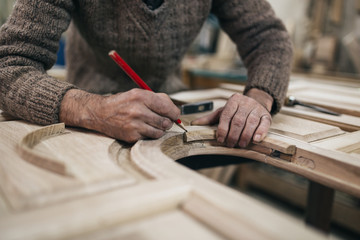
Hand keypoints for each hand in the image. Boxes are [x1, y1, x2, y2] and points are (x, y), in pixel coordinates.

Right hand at [59, 88, 179, 142]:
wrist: (100, 113)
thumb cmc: (123, 102)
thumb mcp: (138, 94)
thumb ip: (157, 99)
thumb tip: (175, 110)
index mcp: (141, 96)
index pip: (168, 108)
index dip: (175, 113)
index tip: (174, 115)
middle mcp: (138, 110)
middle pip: (166, 121)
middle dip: (168, 122)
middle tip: (163, 120)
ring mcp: (134, 125)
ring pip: (160, 132)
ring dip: (159, 129)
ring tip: (152, 124)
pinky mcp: (131, 136)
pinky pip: (150, 137)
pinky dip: (149, 134)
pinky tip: (142, 128)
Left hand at [191, 88, 272, 147]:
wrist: (257, 101)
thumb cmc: (237, 109)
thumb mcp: (223, 111)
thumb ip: (210, 118)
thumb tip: (194, 123)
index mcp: (233, 101)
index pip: (226, 115)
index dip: (222, 128)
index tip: (220, 139)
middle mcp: (245, 103)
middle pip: (238, 120)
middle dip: (233, 134)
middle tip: (230, 144)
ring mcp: (257, 109)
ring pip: (251, 122)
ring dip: (245, 135)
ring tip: (241, 144)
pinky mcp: (266, 115)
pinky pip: (264, 124)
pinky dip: (260, 132)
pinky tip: (255, 139)